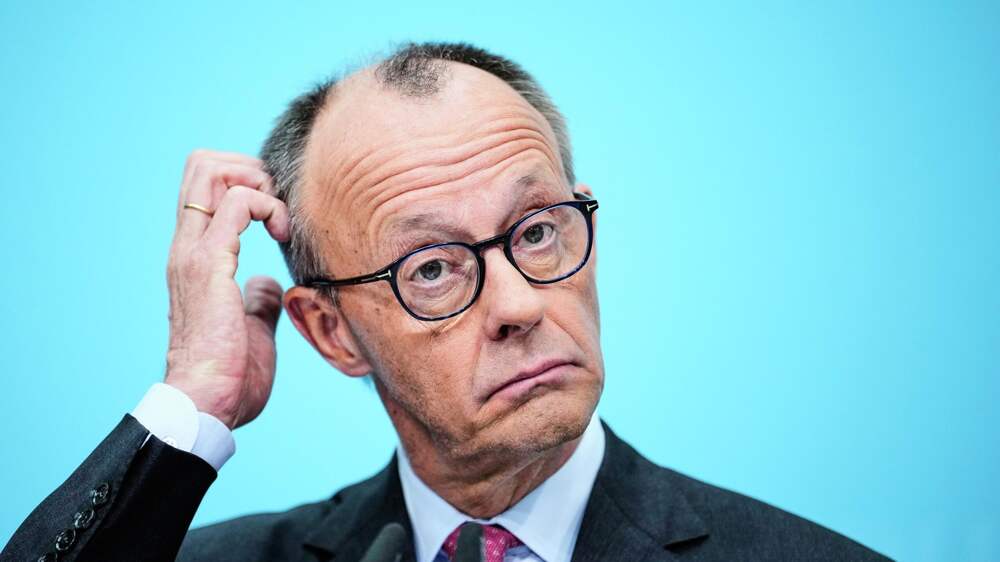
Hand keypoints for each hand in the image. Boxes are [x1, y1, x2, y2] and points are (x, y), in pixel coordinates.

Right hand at [164, 149, 289, 428]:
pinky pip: (237, 204)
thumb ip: (257, 301)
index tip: (278, 217)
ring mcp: (194, 254)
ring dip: (257, 181)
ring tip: (280, 219)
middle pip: (201, 165)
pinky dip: (267, 205)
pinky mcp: (210, 265)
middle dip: (250, 169)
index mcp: (196, 259)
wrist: (207, 406)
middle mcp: (188, 248)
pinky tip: (283, 233)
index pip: (205, 188)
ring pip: (211, 170)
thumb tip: (267, 284)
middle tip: (280, 207)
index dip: (246, 183)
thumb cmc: (230, 377)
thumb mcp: (252, 329)